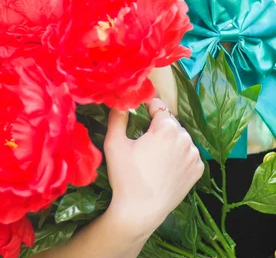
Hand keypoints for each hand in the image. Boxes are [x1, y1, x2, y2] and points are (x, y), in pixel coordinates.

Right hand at [104, 98, 203, 240]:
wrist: (140, 212)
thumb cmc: (125, 177)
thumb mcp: (114, 143)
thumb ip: (118, 116)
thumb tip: (120, 99)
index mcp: (167, 128)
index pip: (157, 105)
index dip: (145, 109)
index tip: (137, 119)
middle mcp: (185, 138)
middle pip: (169, 121)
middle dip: (157, 126)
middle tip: (143, 142)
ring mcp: (194, 155)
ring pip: (180, 137)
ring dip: (169, 140)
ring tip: (154, 156)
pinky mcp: (198, 170)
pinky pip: (188, 153)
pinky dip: (179, 155)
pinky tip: (166, 166)